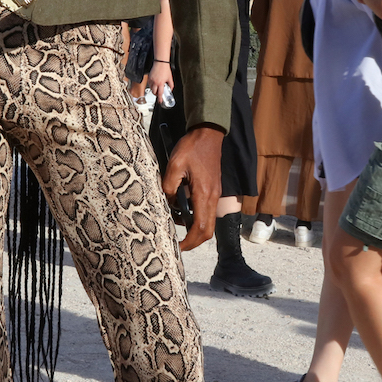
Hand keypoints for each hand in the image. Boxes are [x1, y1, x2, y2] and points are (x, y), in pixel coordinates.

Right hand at [145, 59, 172, 99]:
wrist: (160, 63)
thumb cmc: (165, 69)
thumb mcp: (170, 78)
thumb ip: (171, 85)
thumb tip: (171, 89)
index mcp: (161, 83)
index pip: (160, 93)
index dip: (160, 98)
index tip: (160, 101)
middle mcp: (155, 82)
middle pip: (154, 92)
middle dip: (156, 94)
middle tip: (158, 94)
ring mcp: (151, 80)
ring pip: (151, 88)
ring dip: (154, 89)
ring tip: (157, 87)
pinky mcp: (149, 77)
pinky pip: (149, 84)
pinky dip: (152, 85)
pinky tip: (155, 83)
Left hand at [162, 124, 224, 249]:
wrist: (209, 134)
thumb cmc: (192, 148)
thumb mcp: (174, 165)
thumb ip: (168, 187)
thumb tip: (167, 204)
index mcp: (204, 194)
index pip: (200, 227)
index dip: (189, 242)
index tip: (177, 246)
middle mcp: (212, 197)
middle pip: (208, 231)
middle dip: (193, 242)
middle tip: (177, 244)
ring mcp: (214, 194)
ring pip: (208, 222)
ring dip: (194, 229)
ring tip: (174, 223)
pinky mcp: (212, 190)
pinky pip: (206, 211)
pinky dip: (195, 218)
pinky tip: (180, 210)